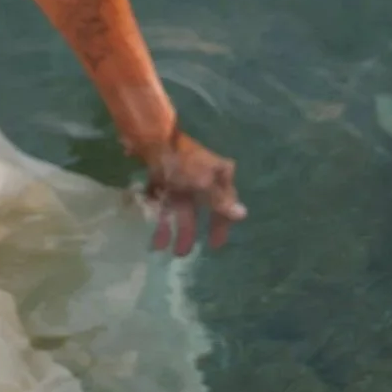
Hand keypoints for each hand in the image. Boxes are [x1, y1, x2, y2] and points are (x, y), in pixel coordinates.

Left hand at [135, 128, 244, 255]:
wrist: (151, 137)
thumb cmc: (182, 161)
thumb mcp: (204, 182)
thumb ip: (220, 201)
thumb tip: (242, 214)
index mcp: (218, 176)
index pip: (224, 205)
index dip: (220, 227)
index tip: (214, 245)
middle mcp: (201, 179)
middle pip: (198, 211)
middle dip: (188, 233)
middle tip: (181, 254)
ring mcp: (180, 178)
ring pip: (176, 208)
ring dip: (169, 227)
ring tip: (160, 247)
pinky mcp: (161, 177)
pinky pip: (160, 200)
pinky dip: (156, 214)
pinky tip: (149, 229)